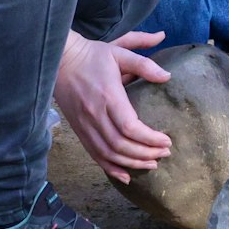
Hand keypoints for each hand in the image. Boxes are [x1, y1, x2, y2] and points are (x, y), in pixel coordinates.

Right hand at [52, 30, 171, 181]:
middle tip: (165, 154)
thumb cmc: (93, 56)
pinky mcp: (79, 131)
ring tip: (152, 164)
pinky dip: (111, 168)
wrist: (60, 60)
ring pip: (109, 154)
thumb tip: (168, 76)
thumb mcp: (120, 53)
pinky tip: (126, 175)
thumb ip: (144, 65)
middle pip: (121, 145)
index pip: (130, 127)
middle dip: (146, 154)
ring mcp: (85, 125)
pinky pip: (95, 155)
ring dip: (132, 163)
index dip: (150, 139)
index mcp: (108, 97)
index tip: (167, 141)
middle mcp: (95, 115)